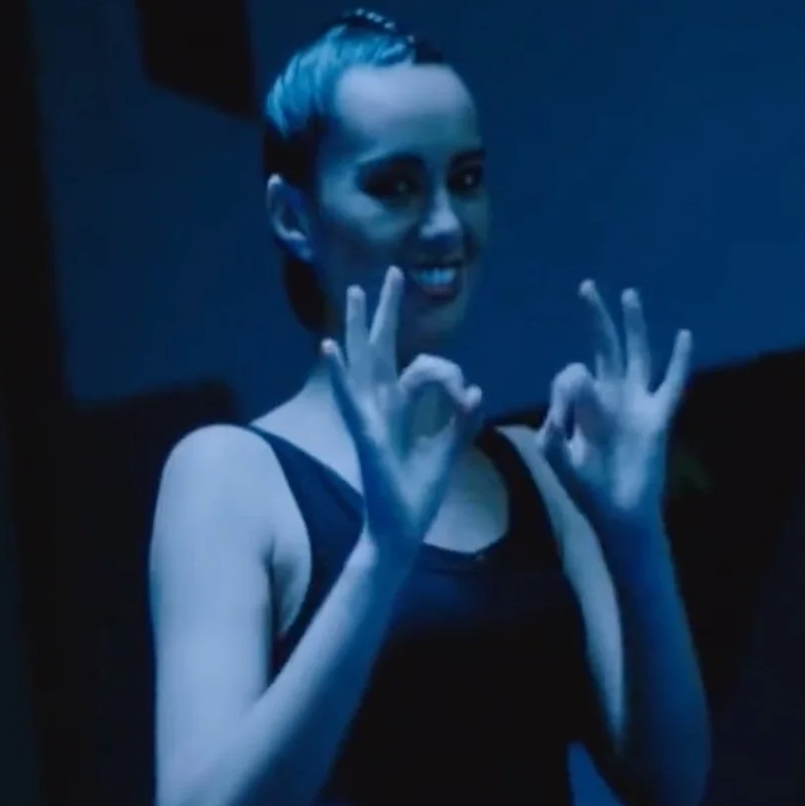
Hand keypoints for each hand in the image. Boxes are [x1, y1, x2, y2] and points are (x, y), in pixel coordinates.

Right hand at [325, 267, 484, 554]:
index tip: (467, 392)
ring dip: (359, 326)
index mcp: (397, 411)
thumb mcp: (448, 452)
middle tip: (391, 273)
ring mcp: (367, 419)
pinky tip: (329, 347)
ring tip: (355, 291)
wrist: (399, 532)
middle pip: (380, 350)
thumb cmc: (417, 496)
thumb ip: (461, 422)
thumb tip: (476, 391)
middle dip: (387, 312)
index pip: (417, 368)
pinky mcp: (363, 435)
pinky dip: (339, 374)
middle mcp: (378, 408)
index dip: (446, 371)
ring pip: (363, 363)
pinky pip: (350, 399)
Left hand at [539, 282, 692, 535]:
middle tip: (586, 286)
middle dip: (596, 319)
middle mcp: (612, 397)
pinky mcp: (657, 418)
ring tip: (629, 295)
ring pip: (637, 355)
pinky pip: (671, 385)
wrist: (618, 513)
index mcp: (585, 405)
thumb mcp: (559, 457)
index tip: (558, 419)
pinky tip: (683, 335)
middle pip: (605, 348)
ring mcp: (637, 404)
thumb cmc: (588, 489)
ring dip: (633, 326)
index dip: (562, 389)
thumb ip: (556, 427)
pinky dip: (679, 361)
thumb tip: (568, 389)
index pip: (573, 374)